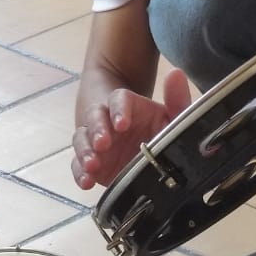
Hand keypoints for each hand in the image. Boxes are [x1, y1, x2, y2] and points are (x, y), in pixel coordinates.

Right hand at [72, 68, 191, 189]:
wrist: (148, 153)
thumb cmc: (159, 131)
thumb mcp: (171, 118)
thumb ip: (177, 100)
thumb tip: (176, 74)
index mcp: (127, 107)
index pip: (119, 99)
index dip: (119, 109)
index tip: (123, 124)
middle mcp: (107, 121)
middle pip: (95, 116)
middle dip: (96, 129)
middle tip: (102, 143)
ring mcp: (96, 142)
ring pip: (82, 139)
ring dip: (84, 150)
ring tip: (92, 164)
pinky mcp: (91, 163)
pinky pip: (78, 165)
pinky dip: (79, 173)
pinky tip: (86, 181)